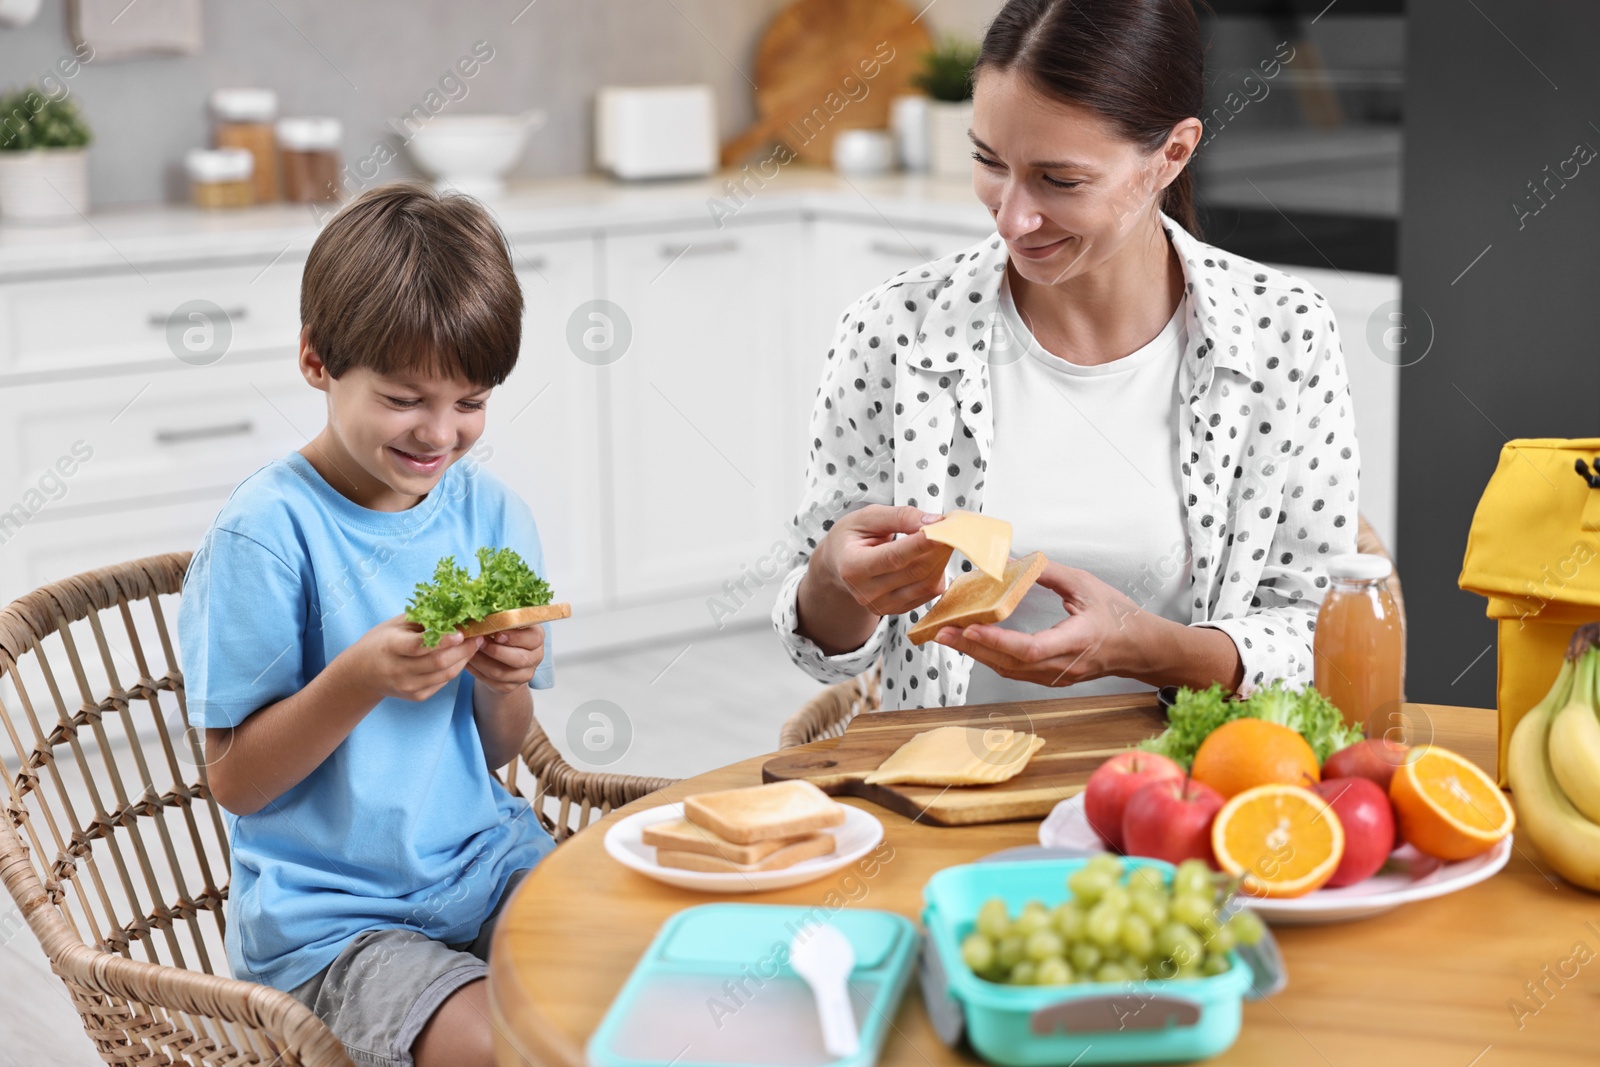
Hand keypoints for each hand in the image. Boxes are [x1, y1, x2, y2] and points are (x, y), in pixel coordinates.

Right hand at [345, 614, 483, 701]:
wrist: (361, 674)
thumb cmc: (381, 642)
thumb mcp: (395, 625)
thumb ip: (422, 620)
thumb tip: (454, 611)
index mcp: (391, 647)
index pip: (419, 646)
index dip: (443, 640)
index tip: (462, 631)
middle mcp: (399, 670)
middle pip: (439, 662)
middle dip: (464, 649)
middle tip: (479, 635)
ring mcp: (408, 687)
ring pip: (446, 674)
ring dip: (464, 659)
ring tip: (475, 644)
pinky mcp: (416, 696)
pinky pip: (443, 682)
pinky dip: (455, 669)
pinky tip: (461, 656)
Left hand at [465, 624, 545, 694]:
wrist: (503, 656)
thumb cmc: (504, 632)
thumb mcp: (507, 622)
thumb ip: (501, 618)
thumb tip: (485, 613)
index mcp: (537, 637)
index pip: (533, 639)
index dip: (515, 637)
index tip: (496, 634)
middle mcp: (535, 657)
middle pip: (519, 659)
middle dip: (496, 651)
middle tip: (479, 642)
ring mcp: (524, 674)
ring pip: (501, 672)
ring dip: (482, 661)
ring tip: (468, 651)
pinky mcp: (509, 686)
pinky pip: (491, 681)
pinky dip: (476, 671)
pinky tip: (467, 661)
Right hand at [813, 504, 954, 616]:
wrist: (838, 565)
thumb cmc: (852, 538)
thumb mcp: (867, 517)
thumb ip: (899, 516)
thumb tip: (933, 521)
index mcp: (852, 567)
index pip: (893, 557)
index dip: (921, 543)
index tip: (944, 528)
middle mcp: (866, 593)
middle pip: (915, 572)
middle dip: (939, 548)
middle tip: (952, 527)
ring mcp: (882, 606)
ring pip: (927, 584)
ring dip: (942, 559)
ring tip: (944, 538)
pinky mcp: (897, 610)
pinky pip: (929, 592)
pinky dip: (938, 571)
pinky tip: (933, 555)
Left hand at [933, 561, 1144, 686]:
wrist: (1141, 647)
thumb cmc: (1119, 617)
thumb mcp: (1086, 585)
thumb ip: (1049, 573)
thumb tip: (1014, 561)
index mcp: (1075, 642)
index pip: (1029, 649)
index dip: (997, 640)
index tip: (971, 626)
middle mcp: (1062, 665)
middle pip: (1010, 664)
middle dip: (972, 647)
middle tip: (942, 632)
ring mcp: (1056, 676)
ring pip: (1009, 671)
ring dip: (978, 654)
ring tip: (951, 637)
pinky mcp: (1052, 678)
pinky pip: (1015, 672)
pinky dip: (992, 658)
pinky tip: (976, 645)